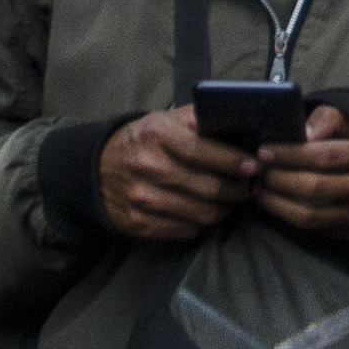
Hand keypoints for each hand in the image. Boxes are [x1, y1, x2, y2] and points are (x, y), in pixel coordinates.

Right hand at [99, 107, 261, 242]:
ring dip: (224, 210)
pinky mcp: (138, 222)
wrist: (96, 168)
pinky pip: (183, 230)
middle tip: (250, 188)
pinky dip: (201, 224)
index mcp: (156, 134)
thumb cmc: (141, 141)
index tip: (253, 166)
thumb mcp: (162, 119)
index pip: (202, 150)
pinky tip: (206, 213)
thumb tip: (234, 120)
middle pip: (207, 187)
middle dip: (237, 190)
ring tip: (232, 202)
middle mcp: (147, 166)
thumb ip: (195, 119)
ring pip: (200, 213)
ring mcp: (141, 197)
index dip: (232, 161)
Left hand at [257, 103, 348, 240]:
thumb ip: (327, 120)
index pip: (322, 157)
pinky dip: (292, 218)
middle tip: (257, 171)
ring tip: (260, 190)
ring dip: (279, 204)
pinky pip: (319, 229)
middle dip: (279, 179)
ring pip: (313, 215)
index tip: (264, 151)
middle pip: (314, 188)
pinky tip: (278, 204)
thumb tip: (305, 136)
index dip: (289, 155)